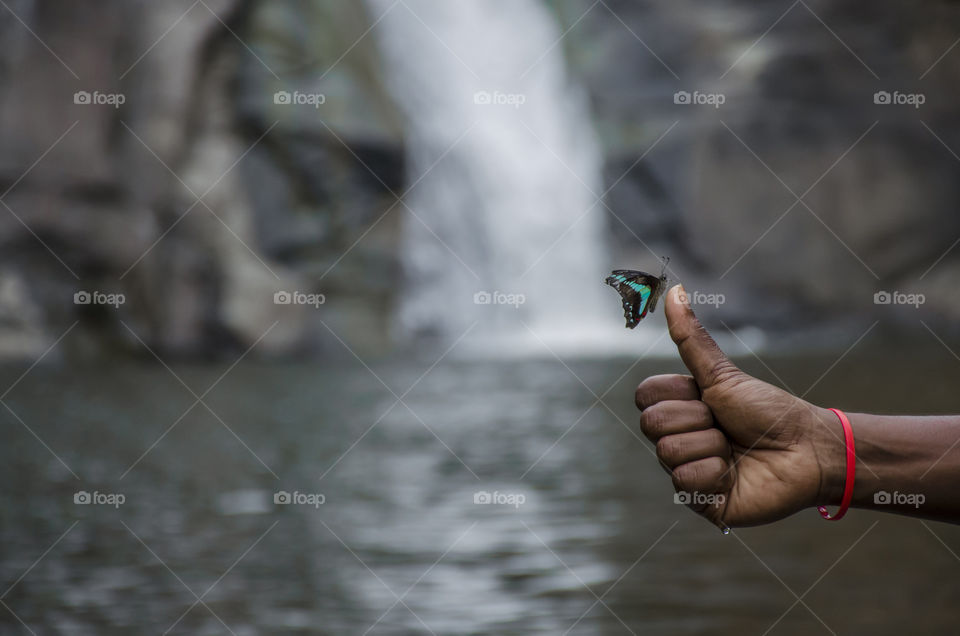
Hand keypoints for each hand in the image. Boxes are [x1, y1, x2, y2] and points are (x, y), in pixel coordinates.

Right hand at [635, 285, 843, 527]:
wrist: (807, 451)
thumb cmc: (768, 411)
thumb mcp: (722, 374)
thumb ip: (690, 337)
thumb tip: (675, 288)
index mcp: (678, 410)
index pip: (644, 396)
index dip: (678, 394)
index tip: (709, 398)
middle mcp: (677, 440)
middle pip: (652, 424)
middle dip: (697, 420)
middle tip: (726, 425)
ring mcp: (685, 471)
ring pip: (668, 453)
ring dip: (712, 447)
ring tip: (736, 451)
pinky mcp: (699, 501)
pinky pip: (684, 483)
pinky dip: (715, 475)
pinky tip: (735, 476)